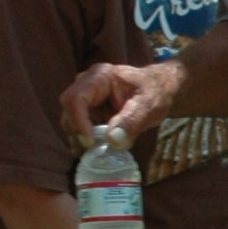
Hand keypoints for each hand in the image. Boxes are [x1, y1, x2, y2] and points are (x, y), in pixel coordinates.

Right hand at [59, 58, 178, 152]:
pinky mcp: (87, 110)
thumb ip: (132, 122)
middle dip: (78, 132)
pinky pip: (77, 127)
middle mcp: (86, 84)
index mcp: (100, 77)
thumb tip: (112, 141)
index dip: (78, 122)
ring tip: (97, 151)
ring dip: (80, 138)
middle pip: (69, 111)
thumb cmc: (155, 92)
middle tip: (95, 150)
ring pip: (70, 121)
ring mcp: (85, 98)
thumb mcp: (149, 106)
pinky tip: (96, 149)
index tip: (90, 142)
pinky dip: (84, 140)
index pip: (76, 98)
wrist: (158, 90)